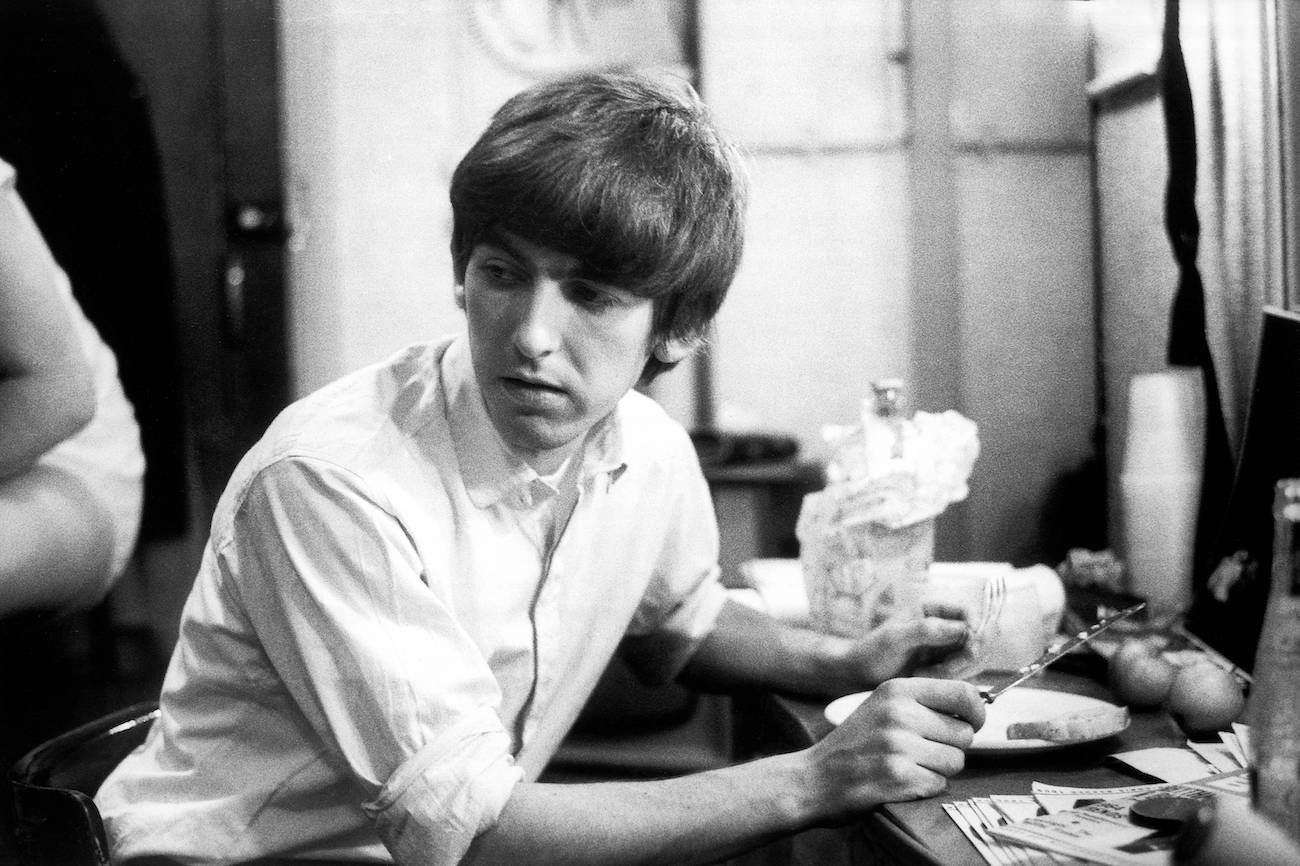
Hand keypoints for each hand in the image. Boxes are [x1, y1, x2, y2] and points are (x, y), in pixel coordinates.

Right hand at [806, 678, 985, 819]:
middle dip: (952, 748)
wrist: (814, 778)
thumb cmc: (855, 744)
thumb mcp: (881, 705)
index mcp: (897, 689)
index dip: (977, 713)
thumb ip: (922, 702)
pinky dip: (925, 788)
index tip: (972, 724)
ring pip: (956, 761)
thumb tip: (975, 707)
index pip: (963, 693)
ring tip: (910, 766)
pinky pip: (939, 784)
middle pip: (964, 734)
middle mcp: (899, 713)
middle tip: (924, 752)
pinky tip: (901, 782)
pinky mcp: (898, 776)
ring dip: (939, 769)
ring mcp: (898, 744)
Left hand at [840, 602, 971, 686]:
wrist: (859, 675)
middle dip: (965, 657)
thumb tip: (961, 628)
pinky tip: (925, 679)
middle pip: (977, 638)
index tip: (970, 648)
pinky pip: (962, 674)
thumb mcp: (894, 638)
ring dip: (955, 671)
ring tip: (923, 675)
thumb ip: (925, 630)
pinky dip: (949, 680)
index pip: (969, 613)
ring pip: (973, 659)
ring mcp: (946, 648)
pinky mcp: (945, 667)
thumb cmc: (871, 651)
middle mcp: (944, 626)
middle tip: (943, 670)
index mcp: (933, 610)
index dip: (977, 630)